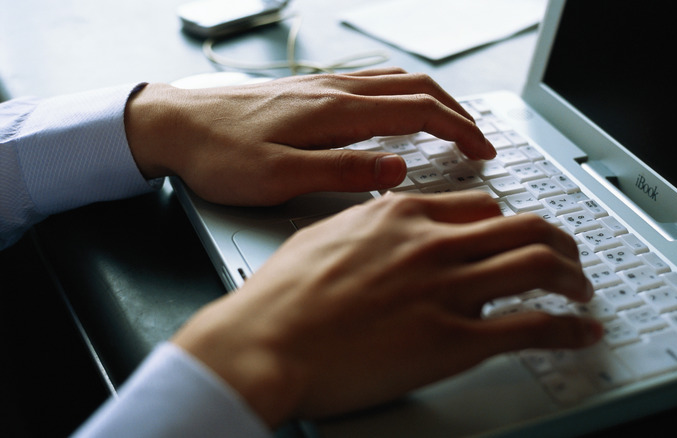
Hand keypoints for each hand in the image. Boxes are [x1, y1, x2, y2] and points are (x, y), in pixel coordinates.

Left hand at [124, 68, 495, 204]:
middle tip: (480, 143)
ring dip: (434, 101)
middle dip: (458, 114)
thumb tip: (398, 171)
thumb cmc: (218, 156)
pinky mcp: (311, 91)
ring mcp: (324, 86)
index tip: (483, 152)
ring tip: (453, 128)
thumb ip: (341, 173)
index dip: (459, 131)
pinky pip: (373, 83)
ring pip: (397, 81)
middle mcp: (335, 91)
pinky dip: (404, 95)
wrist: (173, 124)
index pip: (418, 112)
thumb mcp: (277, 178)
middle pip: (417, 88)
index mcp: (335, 112)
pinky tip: (401, 113)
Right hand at [171, 192, 601, 427]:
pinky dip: (568, 328)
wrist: (264, 343)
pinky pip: (531, 327)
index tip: (516, 234)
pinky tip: (582, 332)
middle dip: (558, 240)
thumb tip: (385, 227)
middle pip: (523, 225)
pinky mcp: (453, 341)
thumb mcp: (324, 235)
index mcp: (402, 215)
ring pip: (538, 265)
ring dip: (573, 276)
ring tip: (583, 289)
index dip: (507, 222)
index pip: (481, 207)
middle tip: (569, 255)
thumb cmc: (281, 296)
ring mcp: (447, 290)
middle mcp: (433, 244)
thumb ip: (368, 227)